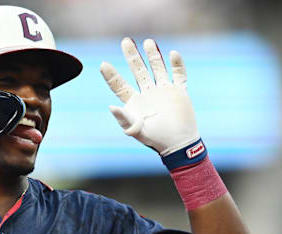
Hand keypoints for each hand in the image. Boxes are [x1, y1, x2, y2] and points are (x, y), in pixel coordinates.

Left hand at [101, 38, 201, 161]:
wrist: (177, 143)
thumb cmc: (154, 139)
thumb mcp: (134, 130)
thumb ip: (123, 118)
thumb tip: (110, 106)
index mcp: (134, 102)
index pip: (120, 86)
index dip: (111, 76)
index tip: (102, 64)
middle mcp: (147, 93)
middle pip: (138, 71)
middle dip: (132, 56)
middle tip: (125, 41)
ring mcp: (163, 91)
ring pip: (157, 68)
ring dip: (153, 56)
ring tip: (148, 42)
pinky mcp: (178, 92)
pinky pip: (178, 74)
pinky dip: (177, 64)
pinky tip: (173, 54)